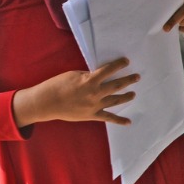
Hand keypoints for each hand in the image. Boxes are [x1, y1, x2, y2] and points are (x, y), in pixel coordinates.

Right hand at [16, 57, 138, 125]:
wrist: (47, 103)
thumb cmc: (58, 85)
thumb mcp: (74, 75)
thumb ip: (88, 76)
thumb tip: (99, 77)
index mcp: (90, 80)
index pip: (108, 70)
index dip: (119, 65)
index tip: (126, 62)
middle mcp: (95, 93)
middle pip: (116, 86)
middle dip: (128, 80)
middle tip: (137, 77)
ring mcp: (95, 105)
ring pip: (115, 101)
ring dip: (126, 97)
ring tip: (133, 94)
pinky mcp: (92, 115)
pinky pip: (109, 118)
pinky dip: (119, 120)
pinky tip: (128, 121)